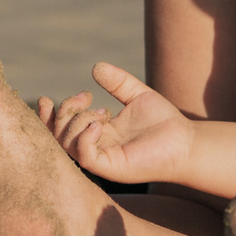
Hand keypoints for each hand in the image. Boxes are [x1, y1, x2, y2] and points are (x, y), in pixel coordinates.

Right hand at [41, 62, 197, 185]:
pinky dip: (86, 137)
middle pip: (58, 135)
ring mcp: (102, 159)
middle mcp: (96, 147)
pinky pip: (85, 156)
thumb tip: (96, 67)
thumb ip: (117, 83)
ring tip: (102, 112)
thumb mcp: (137, 95)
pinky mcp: (111, 168)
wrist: (186, 141)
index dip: (49, 115)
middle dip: (64, 112)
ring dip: (76, 121)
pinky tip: (101, 123)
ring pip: (67, 144)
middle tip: (86, 97)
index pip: (62, 128)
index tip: (49, 97)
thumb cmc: (164, 122)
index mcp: (98, 133)